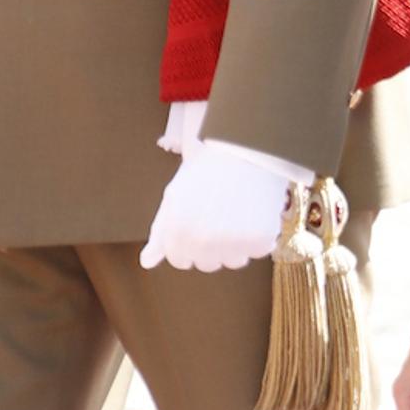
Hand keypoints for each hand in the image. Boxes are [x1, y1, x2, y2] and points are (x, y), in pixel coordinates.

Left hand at [139, 140, 288, 271]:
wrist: (247, 146)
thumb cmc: (209, 168)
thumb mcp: (176, 195)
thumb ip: (161, 231)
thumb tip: (147, 262)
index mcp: (177, 232)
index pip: (180, 260)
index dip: (190, 241)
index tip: (202, 220)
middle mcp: (202, 241)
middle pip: (208, 263)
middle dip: (213, 245)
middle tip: (223, 214)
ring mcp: (232, 242)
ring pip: (234, 260)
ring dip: (238, 244)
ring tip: (241, 212)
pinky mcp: (260, 238)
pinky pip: (260, 249)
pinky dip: (262, 235)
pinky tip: (258, 212)